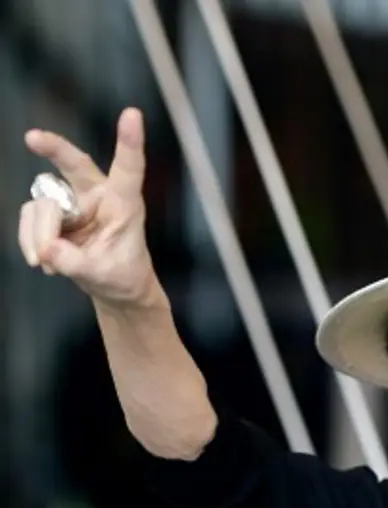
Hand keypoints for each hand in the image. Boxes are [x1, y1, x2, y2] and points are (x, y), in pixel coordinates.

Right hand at [19, 107, 160, 309]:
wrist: (114, 288)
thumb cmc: (122, 275)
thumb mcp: (103, 274)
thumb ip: (74, 262)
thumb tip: (46, 250)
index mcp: (125, 205)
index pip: (128, 170)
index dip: (129, 143)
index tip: (133, 115)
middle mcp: (99, 196)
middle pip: (75, 164)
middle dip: (54, 149)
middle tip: (33, 139)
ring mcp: (73, 203)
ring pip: (42, 205)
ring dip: (39, 235)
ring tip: (50, 261)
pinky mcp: (53, 213)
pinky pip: (29, 218)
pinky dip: (31, 241)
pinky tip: (45, 261)